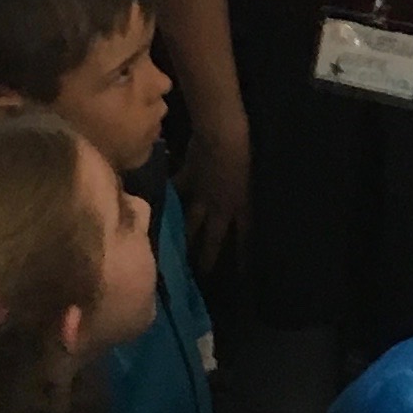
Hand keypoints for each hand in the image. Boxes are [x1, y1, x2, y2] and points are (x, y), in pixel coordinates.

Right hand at [179, 113, 250, 272]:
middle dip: (206, 259)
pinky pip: (174, 189)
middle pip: (212, 238)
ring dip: (183, 237)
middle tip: (200, 277)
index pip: (245, 239)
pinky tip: (155, 205)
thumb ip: (250, 198)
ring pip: (190, 222)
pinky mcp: (186, 177)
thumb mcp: (257, 180)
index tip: (242, 279)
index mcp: (241, 206)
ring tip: (173, 255)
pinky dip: (166, 195)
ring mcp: (200, 193)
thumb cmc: (248, 152)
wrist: (222, 133)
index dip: (244, 259)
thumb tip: (252, 208)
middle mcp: (219, 206)